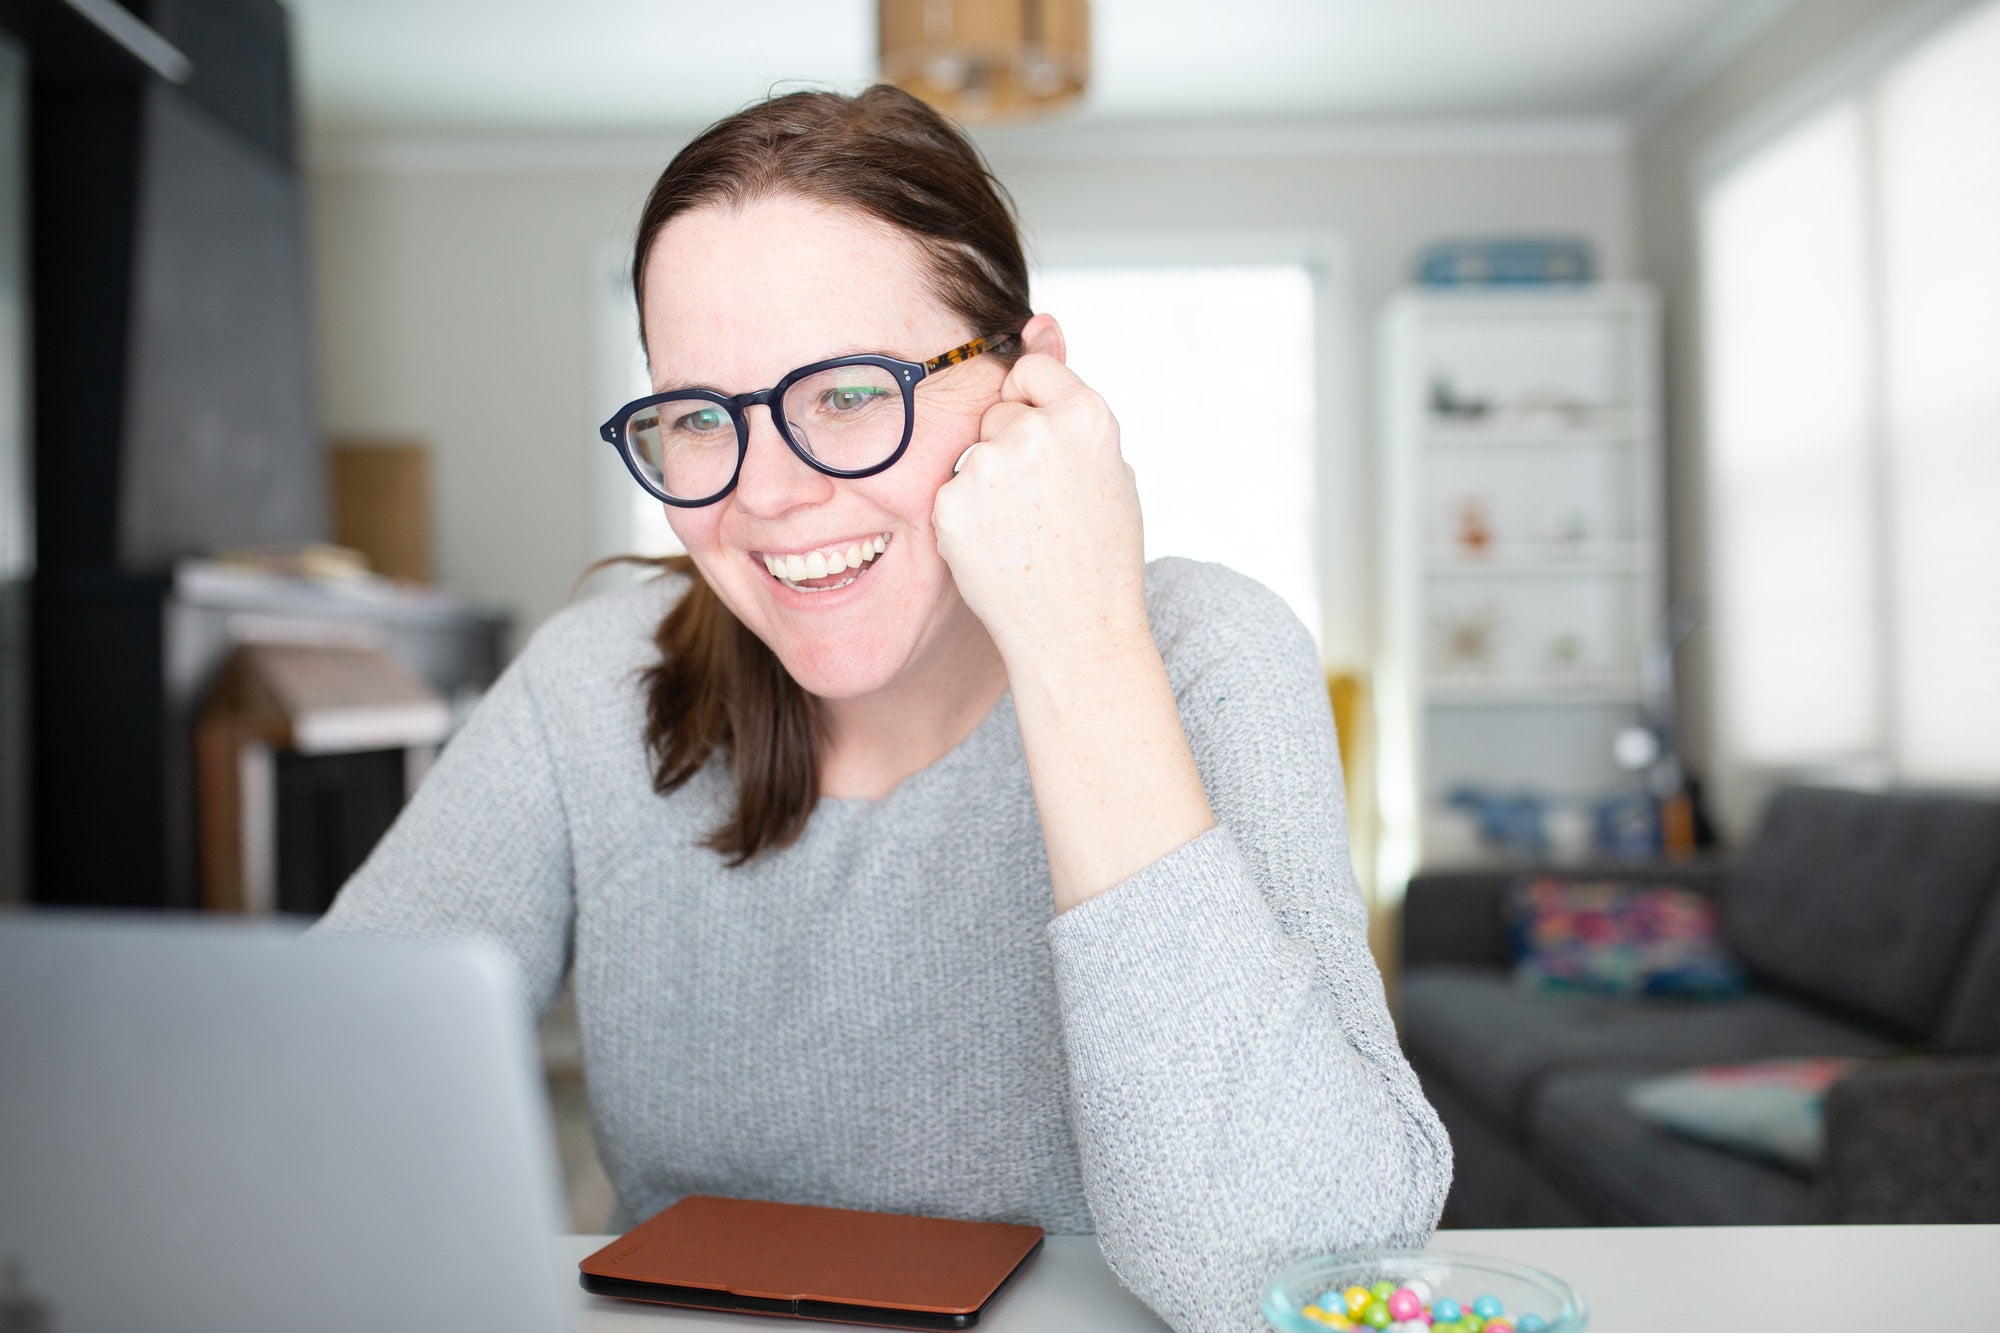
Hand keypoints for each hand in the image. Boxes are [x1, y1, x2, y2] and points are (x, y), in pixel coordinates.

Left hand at [932, 316, 1149, 671]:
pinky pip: (949, 490)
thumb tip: (1040, 322)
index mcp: (1087, 416)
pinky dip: (964, 517)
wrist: (1078, 634)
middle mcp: (1037, 432)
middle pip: (998, 411)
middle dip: (1010, 450)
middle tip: (1043, 509)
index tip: (1048, 454)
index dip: (1037, 411)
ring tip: (1023, 533)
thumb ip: (1068, 395)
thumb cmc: (1100, 552)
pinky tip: (997, 549)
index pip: (1033, 371)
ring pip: (971, 452)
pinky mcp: (951, 502)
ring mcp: (989, 467)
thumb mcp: (1106, 465)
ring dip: (986, 484)